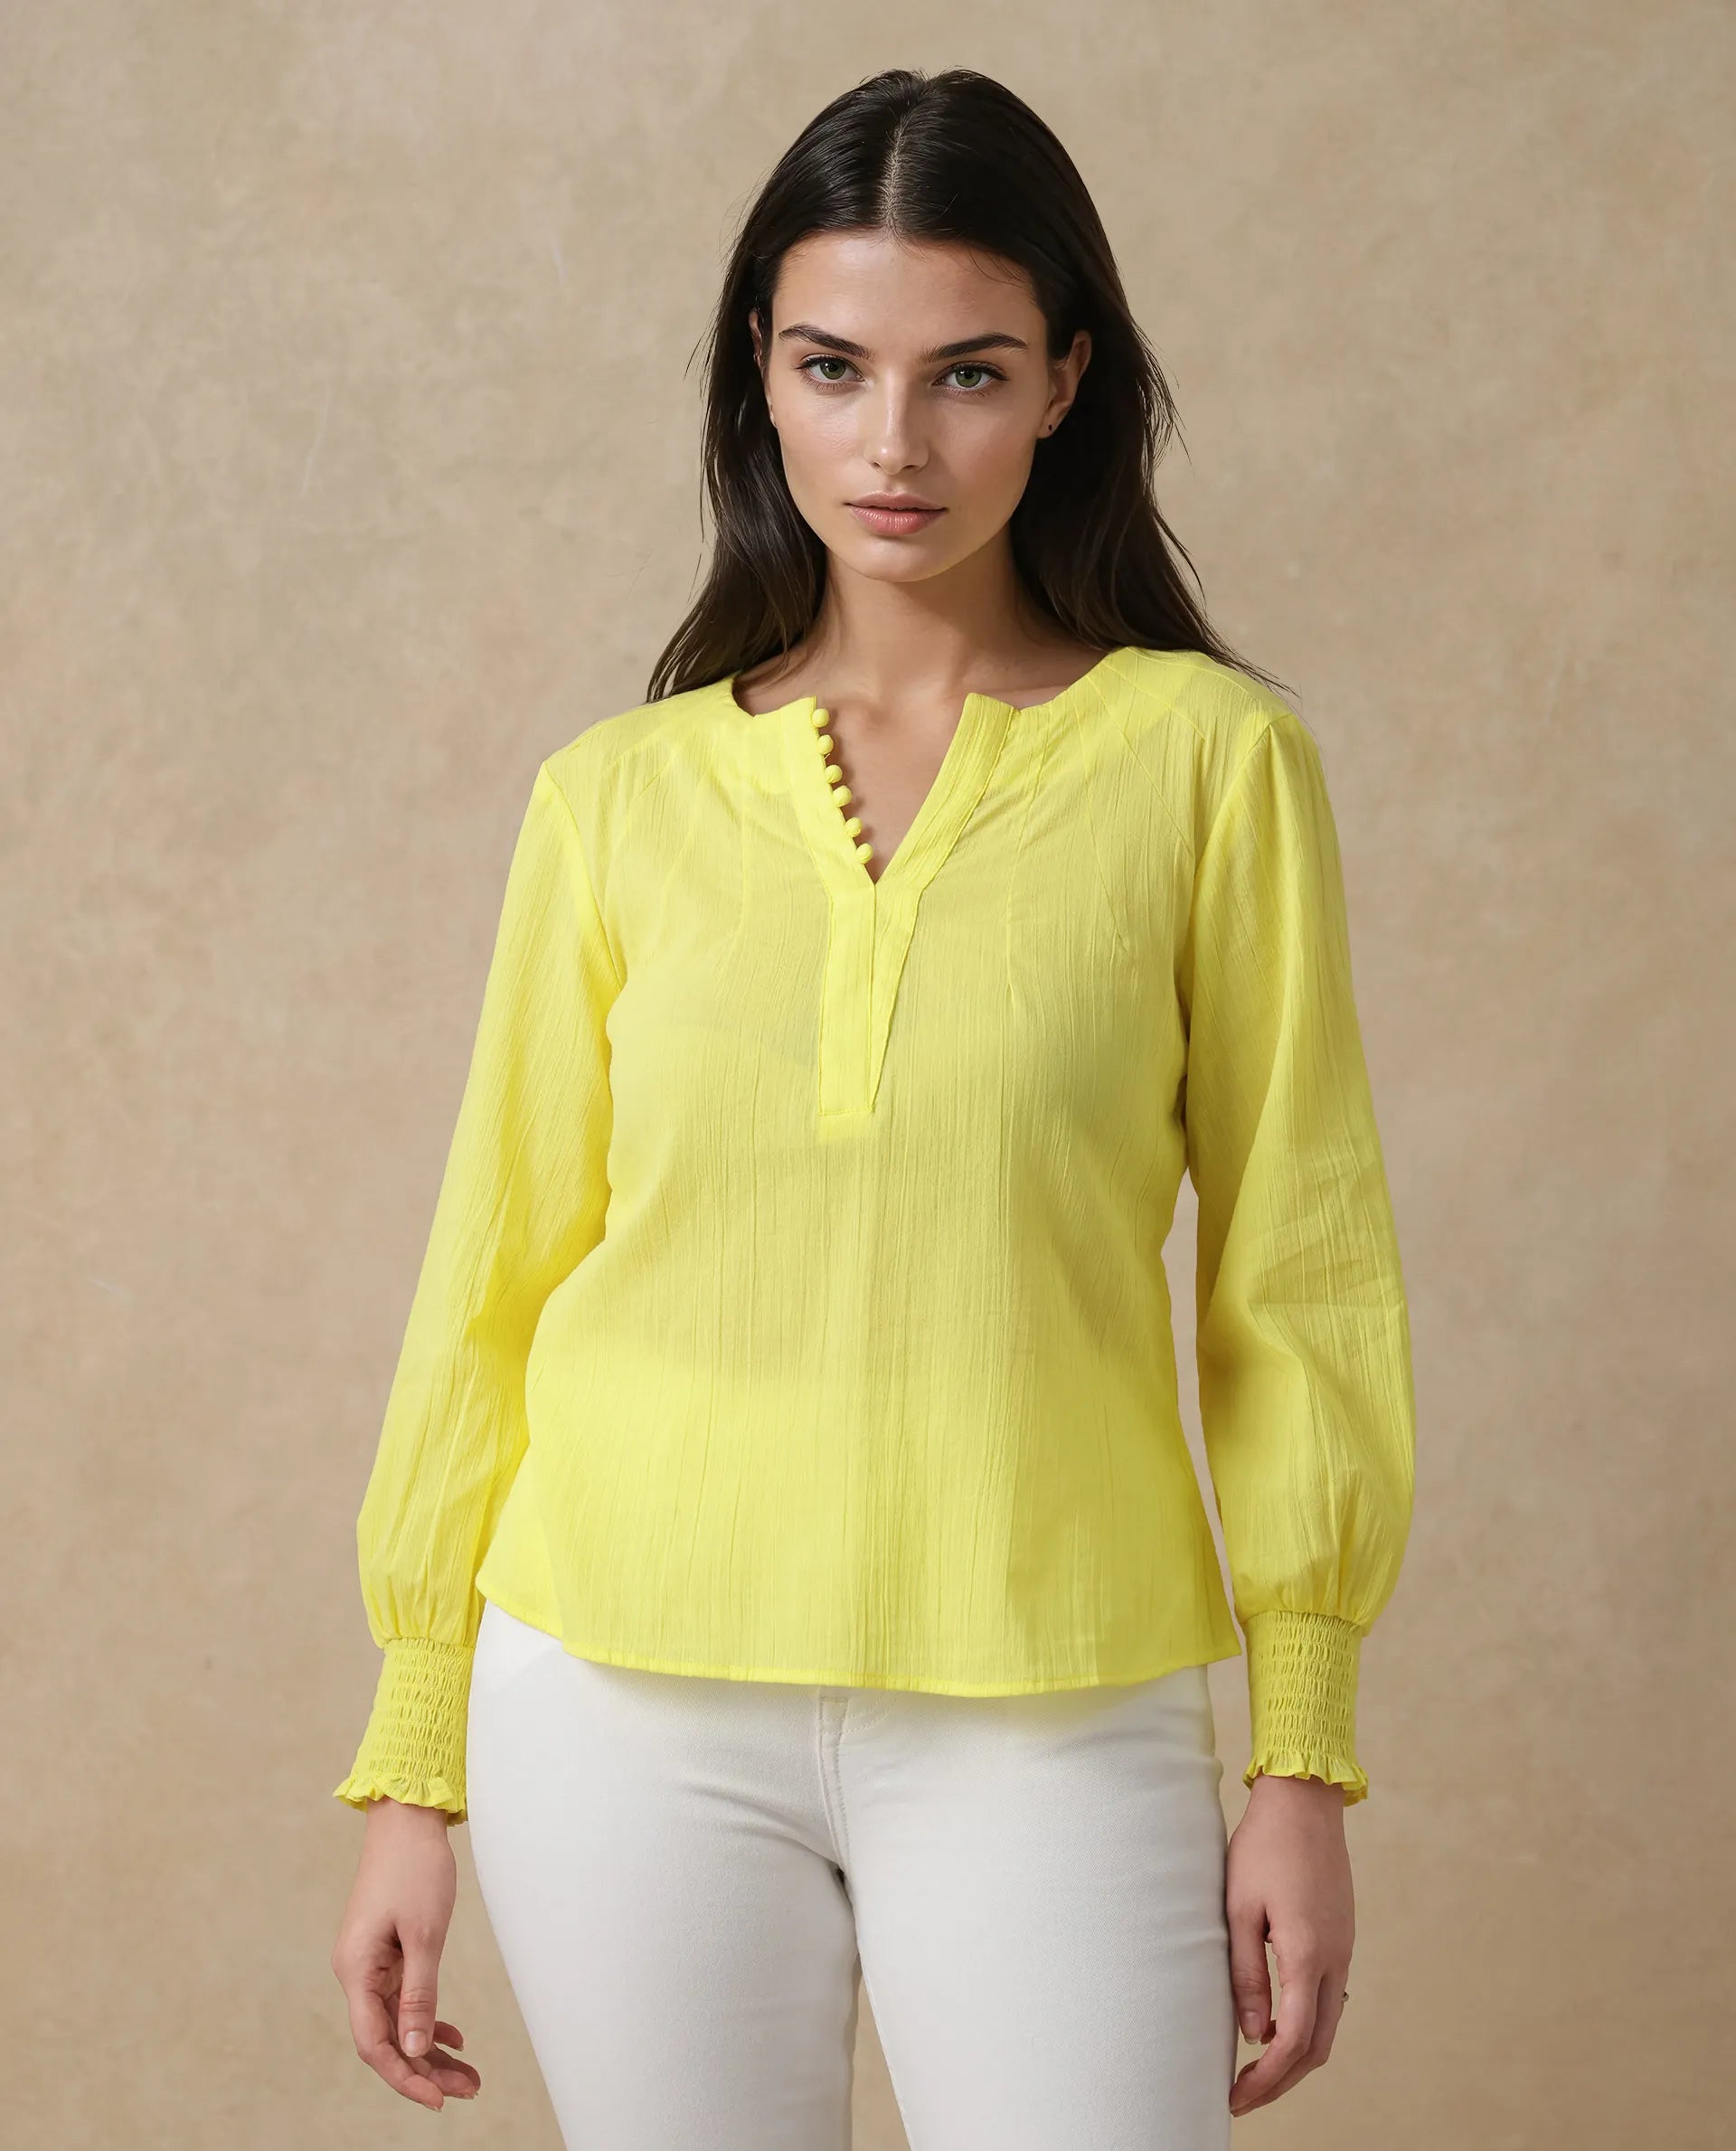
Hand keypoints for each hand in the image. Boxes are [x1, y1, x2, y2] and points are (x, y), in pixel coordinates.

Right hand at [331, 1796, 480, 2110]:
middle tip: (470, 2089)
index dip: (405, 2076)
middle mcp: (357, 1972)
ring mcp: (370, 1963)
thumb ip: (419, 1993)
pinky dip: (428, 2019)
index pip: (375, 2043)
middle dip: (426, 2069)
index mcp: (356, 1970)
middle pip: (388, 2038)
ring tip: (469, 2075)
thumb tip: (415, 2047)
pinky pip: (403, 1999)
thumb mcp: (425, 1933)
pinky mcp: (385, 1952)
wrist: (406, 1820)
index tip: (439, 2100)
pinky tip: (454, 2036)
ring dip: (431, 2049)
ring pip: (399, 2022)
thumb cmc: (415, 1869)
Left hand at [1224, 1771, 1354, 2116]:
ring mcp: (1343, 1948)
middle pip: (1318, 2045)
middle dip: (1282, 2080)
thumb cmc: (1263, 1848)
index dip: (1266, 2079)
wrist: (1304, 1801)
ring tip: (1255, 2068)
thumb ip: (1246, 1973)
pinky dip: (1307, 2024)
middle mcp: (1335, 1959)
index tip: (1235, 2098)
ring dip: (1296, 2054)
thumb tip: (1253, 2034)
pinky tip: (1276, 2023)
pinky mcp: (1342, 1937)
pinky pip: (1329, 1997)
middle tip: (1242, 2095)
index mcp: (1308, 1954)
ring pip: (1328, 2024)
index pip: (1293, 2040)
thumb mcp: (1239, 1908)